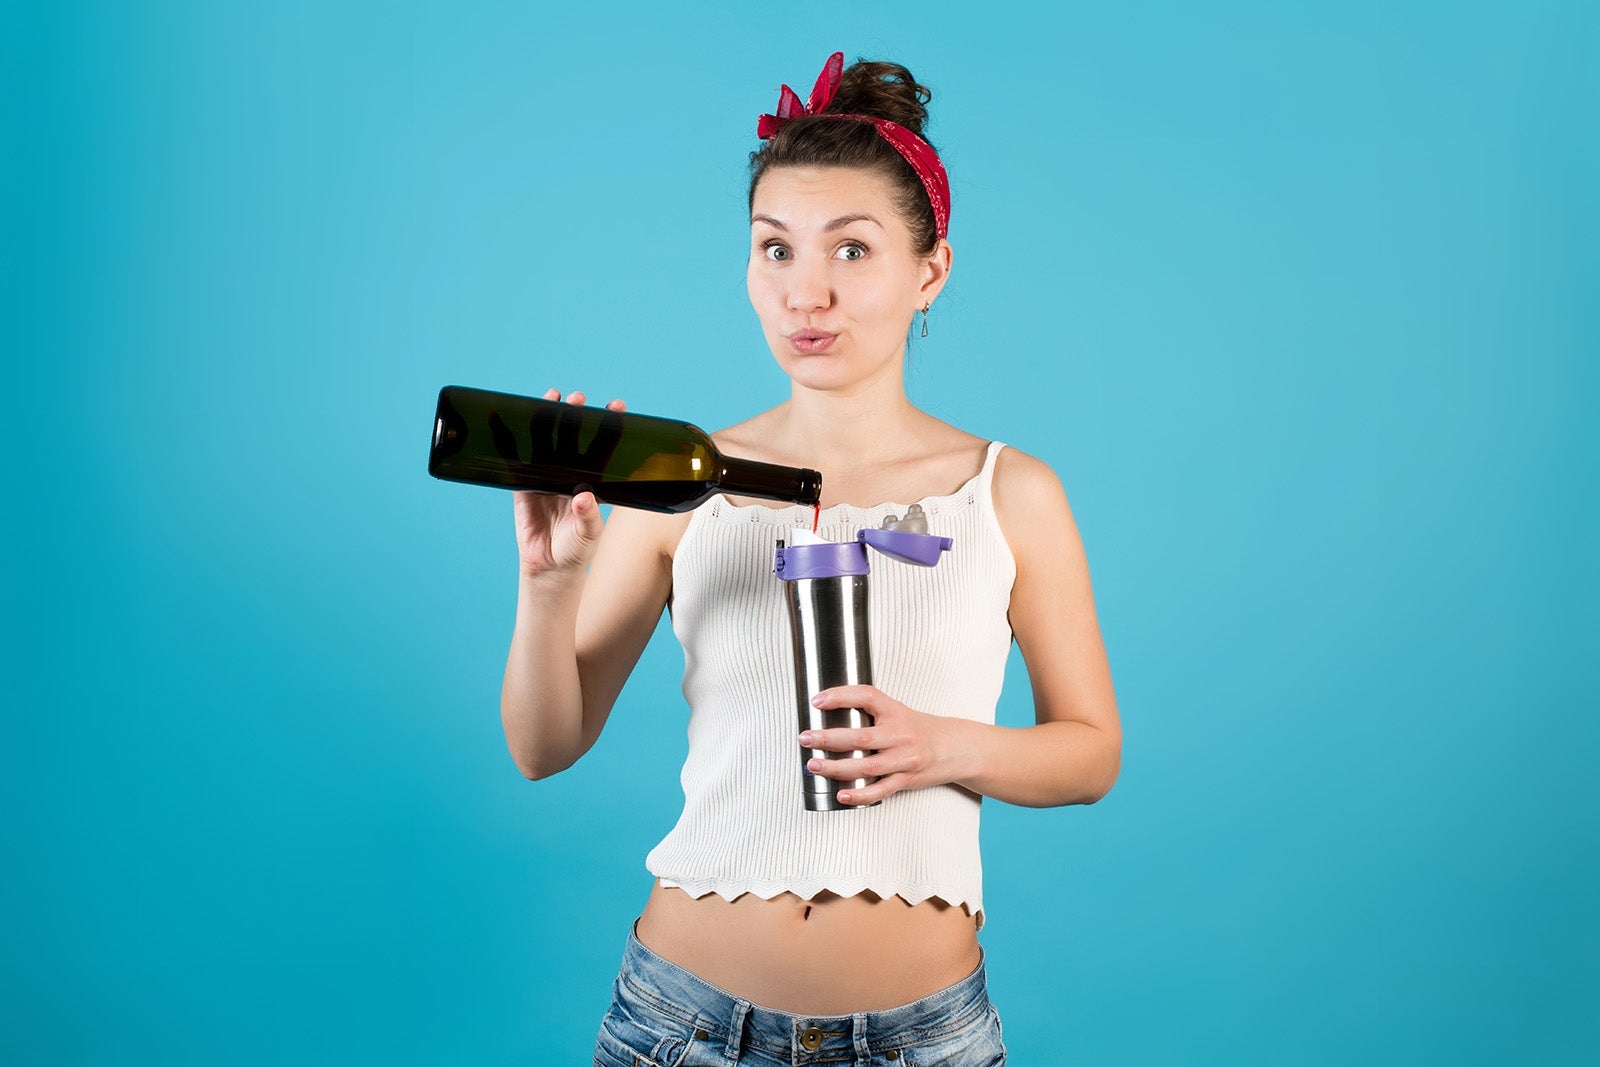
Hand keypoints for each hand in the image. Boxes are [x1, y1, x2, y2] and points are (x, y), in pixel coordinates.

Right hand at [512, 389, 625, 576]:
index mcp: (592, 480)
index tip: (617, 407)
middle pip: (573, 437)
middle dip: (576, 416)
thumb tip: (583, 496)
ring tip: (553, 397)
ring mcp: (546, 476)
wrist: (549, 566)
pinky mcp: (522, 485)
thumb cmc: (576, 548)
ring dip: (548, 419)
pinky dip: (510, 441)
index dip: (609, 427)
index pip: (602, 447)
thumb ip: (588, 516)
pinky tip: (507, 421)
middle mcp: (570, 473)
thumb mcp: (589, 534)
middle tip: (579, 399)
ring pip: (546, 442)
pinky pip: (516, 460)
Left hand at [798, 685, 970, 805]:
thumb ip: (871, 712)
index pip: (867, 697)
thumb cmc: (921, 730)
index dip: (841, 696)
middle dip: (828, 739)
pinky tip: (842, 794)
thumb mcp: (898, 712)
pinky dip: (859, 795)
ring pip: (866, 767)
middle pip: (860, 737)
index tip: (818, 701)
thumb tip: (830, 711)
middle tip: (806, 738)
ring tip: (814, 765)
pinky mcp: (906, 780)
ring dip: (836, 768)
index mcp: (896, 711)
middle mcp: (901, 735)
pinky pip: (880, 790)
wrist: (954, 748)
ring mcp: (904, 759)